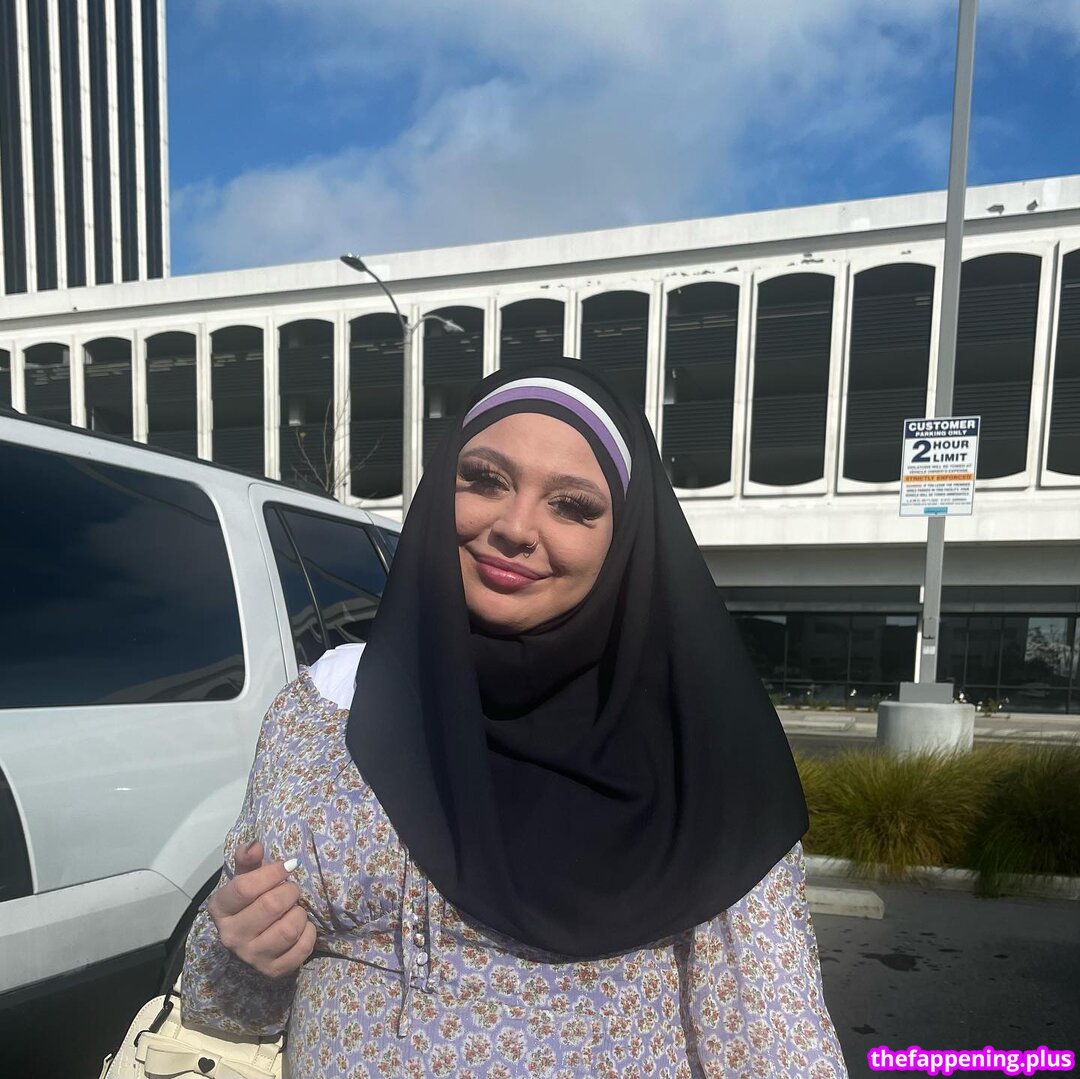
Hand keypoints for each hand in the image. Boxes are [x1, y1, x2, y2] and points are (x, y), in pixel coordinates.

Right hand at [207, 841, 315, 978]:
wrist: (253, 940)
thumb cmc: (250, 902)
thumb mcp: (245, 878)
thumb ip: (248, 859)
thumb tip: (255, 844)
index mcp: (220, 909)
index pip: (245, 887)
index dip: (272, 872)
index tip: (286, 867)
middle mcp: (231, 936)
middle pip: (271, 905)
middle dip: (289, 892)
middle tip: (290, 891)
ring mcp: (252, 957)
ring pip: (289, 928)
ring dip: (299, 913)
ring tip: (293, 910)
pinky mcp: (273, 971)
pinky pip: (302, 947)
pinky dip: (309, 933)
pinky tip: (300, 929)